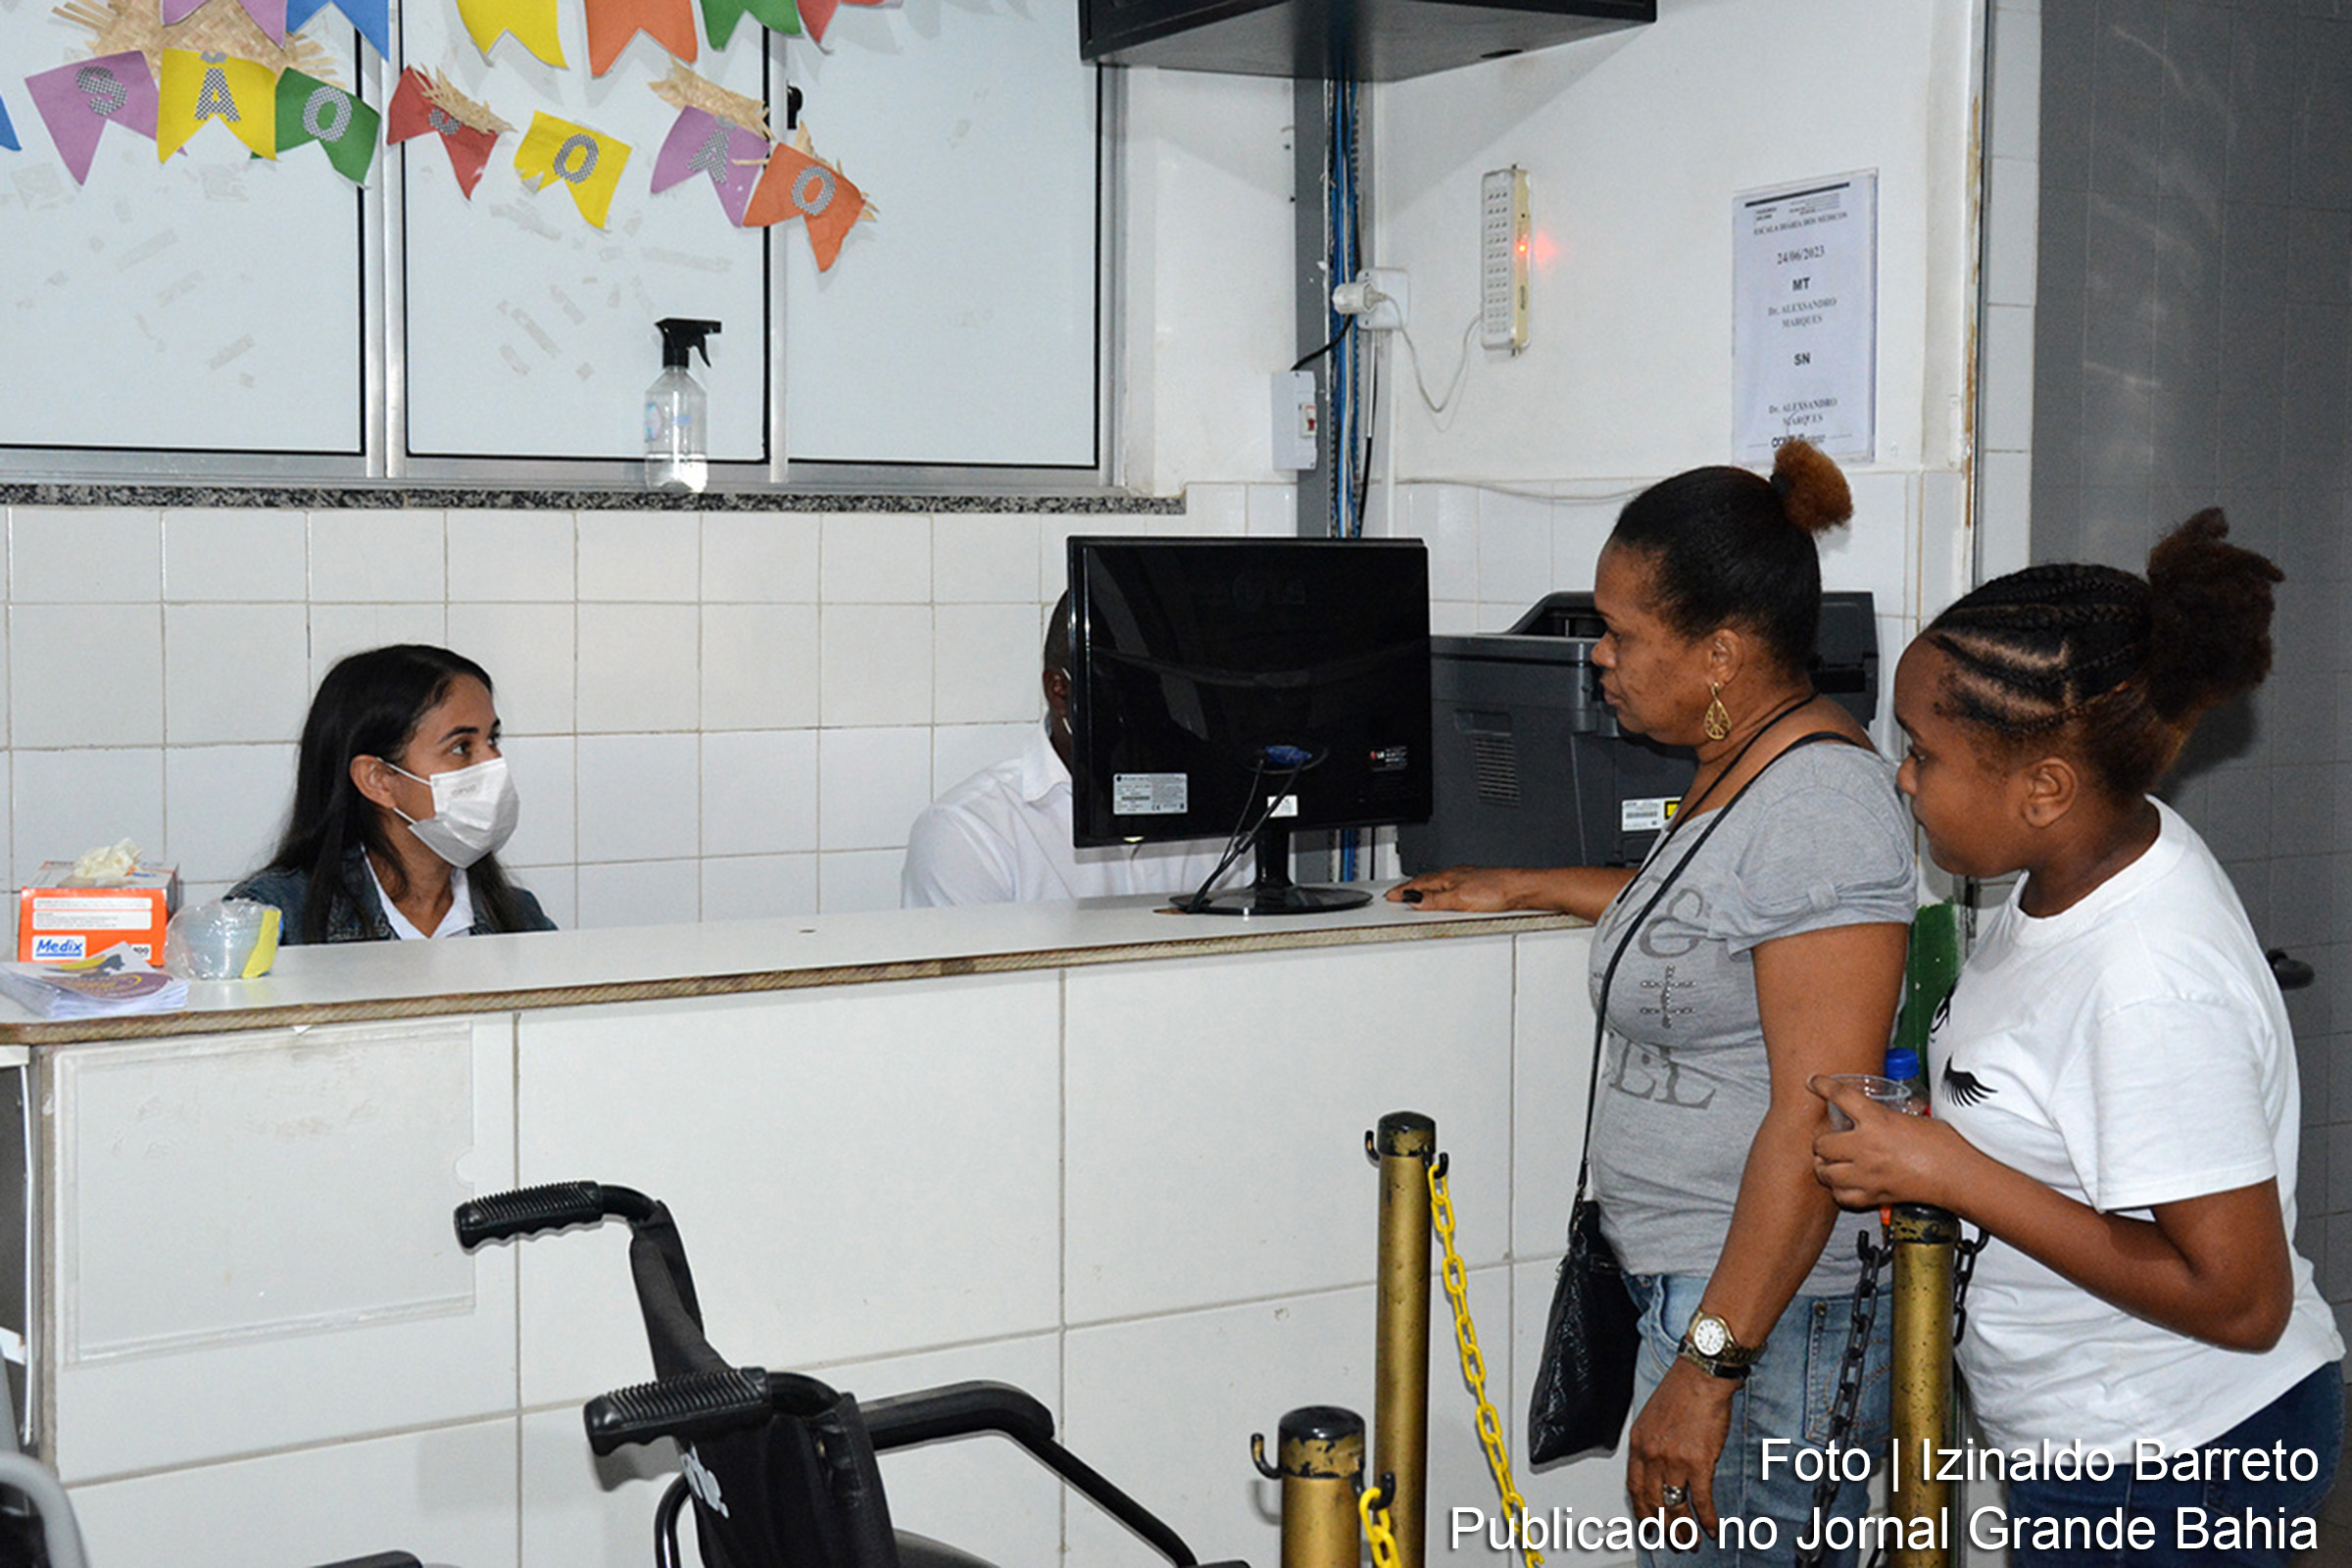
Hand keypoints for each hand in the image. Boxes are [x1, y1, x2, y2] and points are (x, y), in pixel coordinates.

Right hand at [1385, 865, 1520, 910]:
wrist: (1520, 889)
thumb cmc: (1496, 890)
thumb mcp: (1460, 899)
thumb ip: (1436, 900)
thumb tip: (1415, 900)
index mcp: (1447, 877)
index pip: (1418, 884)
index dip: (1403, 890)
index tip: (1390, 895)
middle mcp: (1456, 876)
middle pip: (1426, 882)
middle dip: (1410, 888)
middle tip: (1397, 894)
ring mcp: (1466, 880)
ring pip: (1438, 884)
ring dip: (1424, 889)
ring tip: (1415, 896)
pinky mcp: (1476, 886)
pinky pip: (1450, 888)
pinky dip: (1440, 892)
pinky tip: (1444, 896)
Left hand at [1625, 1358, 1734, 1535]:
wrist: (1701, 1377)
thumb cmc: (1681, 1391)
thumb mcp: (1651, 1417)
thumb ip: (1651, 1444)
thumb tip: (1656, 1468)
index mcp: (1638, 1444)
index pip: (1634, 1487)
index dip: (1641, 1510)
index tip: (1647, 1524)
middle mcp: (1652, 1455)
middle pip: (1653, 1502)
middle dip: (1662, 1527)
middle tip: (1671, 1540)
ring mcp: (1673, 1460)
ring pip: (1675, 1506)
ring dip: (1684, 1529)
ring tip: (1691, 1541)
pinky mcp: (1698, 1462)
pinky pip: (1700, 1499)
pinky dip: (1707, 1518)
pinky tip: (1712, 1527)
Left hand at [1808, 1075, 1970, 1210]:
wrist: (1959, 1175)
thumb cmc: (1946, 1146)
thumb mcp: (1914, 1118)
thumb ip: (1889, 1118)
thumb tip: (1881, 1116)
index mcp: (1878, 1120)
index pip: (1840, 1096)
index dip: (1822, 1086)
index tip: (1814, 1083)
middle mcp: (1866, 1147)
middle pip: (1821, 1143)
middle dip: (1821, 1141)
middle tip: (1827, 1140)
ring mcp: (1867, 1173)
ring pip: (1825, 1172)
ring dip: (1824, 1166)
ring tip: (1830, 1163)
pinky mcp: (1874, 1195)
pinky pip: (1842, 1196)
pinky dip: (1839, 1191)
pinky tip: (1844, 1185)